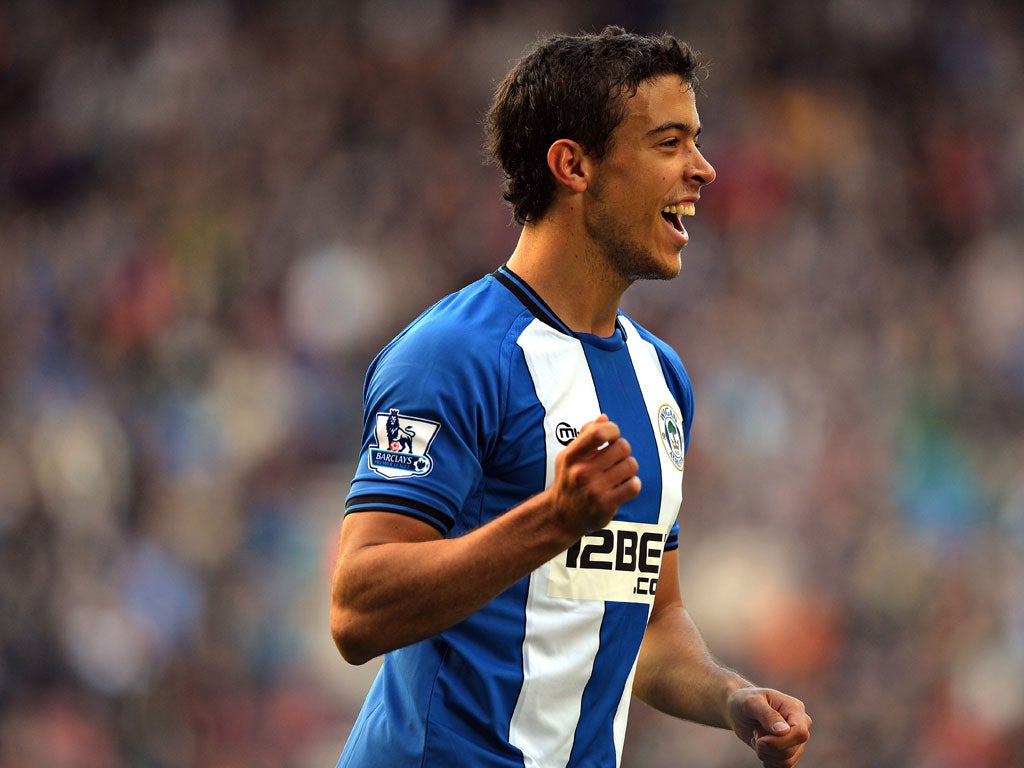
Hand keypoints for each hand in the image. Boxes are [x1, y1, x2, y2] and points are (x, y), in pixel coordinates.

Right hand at [547, 414, 640, 536]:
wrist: (560, 516)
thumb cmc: (568, 481)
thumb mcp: (569, 456)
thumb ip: (585, 435)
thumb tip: (604, 418)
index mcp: (572, 456)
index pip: (599, 432)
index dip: (613, 429)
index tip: (612, 437)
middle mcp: (582, 472)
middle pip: (622, 447)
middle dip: (623, 450)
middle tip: (616, 459)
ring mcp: (594, 489)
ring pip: (631, 465)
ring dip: (629, 468)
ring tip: (619, 473)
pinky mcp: (606, 505)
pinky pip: (634, 486)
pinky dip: (633, 484)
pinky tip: (623, 486)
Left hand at [726, 686, 810, 767]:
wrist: (739, 711)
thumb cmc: (744, 701)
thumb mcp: (751, 702)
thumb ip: (767, 715)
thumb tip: (785, 731)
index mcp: (795, 709)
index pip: (800, 733)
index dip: (780, 741)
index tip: (760, 739)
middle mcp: (801, 725)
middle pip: (791, 750)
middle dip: (767, 747)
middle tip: (755, 733)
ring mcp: (796, 740)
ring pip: (787, 762)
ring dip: (765, 754)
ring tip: (757, 738)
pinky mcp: (790, 753)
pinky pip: (784, 767)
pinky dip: (768, 761)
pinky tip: (761, 749)